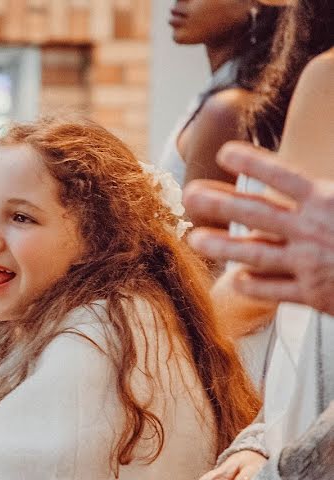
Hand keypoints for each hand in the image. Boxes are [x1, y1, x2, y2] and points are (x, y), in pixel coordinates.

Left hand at [184, 141, 333, 314]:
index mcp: (330, 200)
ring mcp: (310, 264)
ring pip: (253, 253)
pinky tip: (233, 279)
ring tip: (194, 239)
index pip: (282, 175)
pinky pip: (272, 289)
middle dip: (218, 202)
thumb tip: (312, 182)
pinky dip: (250, 284)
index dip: (251, 162)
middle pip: (254, 213)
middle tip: (189, 194)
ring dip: (220, 245)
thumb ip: (327, 191)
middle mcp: (314, 230)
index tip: (223, 153)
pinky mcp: (314, 296)